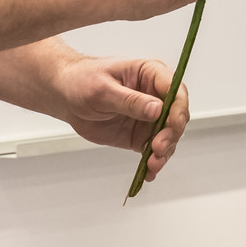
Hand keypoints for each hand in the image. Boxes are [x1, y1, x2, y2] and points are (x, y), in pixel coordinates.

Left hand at [53, 56, 188, 182]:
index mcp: (150, 74)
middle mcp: (155, 96)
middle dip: (172, 134)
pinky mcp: (140, 135)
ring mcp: (149, 117)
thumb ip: (131, 100)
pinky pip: (153, 150)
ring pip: (169, 136)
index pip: (175, 90)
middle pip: (177, 115)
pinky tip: (149, 171)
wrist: (68, 97)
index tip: (171, 125)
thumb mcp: (104, 89)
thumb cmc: (83, 81)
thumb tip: (157, 109)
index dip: (177, 108)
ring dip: (164, 151)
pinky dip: (153, 162)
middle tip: (158, 147)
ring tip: (152, 163)